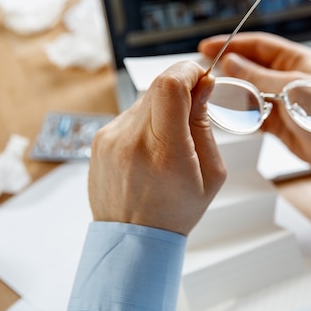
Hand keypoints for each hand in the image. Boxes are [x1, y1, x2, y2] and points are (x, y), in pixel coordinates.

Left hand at [88, 61, 226, 235]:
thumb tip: (203, 87)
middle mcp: (131, 140)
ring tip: (170, 140)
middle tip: (193, 105)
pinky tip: (151, 149)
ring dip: (162, 107)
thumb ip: (205, 125)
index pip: (170, 85)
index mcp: (164, 152)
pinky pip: (128, 115)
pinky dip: (145, 121)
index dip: (188, 71)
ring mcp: (110, 139)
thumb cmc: (175, 211)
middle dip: (180, 87)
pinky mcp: (99, 140)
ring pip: (143, 100)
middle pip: (157, 86)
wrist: (134, 239)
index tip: (201, 77)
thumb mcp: (211, 174)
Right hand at [199, 32, 310, 178]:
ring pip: (248, 91)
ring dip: (233, 93)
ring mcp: (281, 99)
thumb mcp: (290, 90)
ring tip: (215, 95)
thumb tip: (231, 63)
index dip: (232, 44)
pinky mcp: (277, 120)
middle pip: (250, 67)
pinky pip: (252, 112)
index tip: (208, 47)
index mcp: (295, 60)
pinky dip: (240, 113)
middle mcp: (287, 77)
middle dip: (228, 70)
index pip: (258, 45)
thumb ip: (257, 77)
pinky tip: (229, 114)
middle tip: (206, 74)